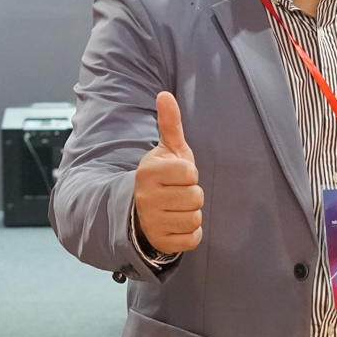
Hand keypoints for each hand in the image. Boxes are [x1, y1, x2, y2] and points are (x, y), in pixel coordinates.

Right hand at [134, 92, 202, 253]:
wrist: (141, 209)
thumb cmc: (164, 176)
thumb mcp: (168, 150)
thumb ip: (170, 123)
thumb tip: (165, 94)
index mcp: (148, 172)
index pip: (190, 174)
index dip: (189, 175)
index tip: (178, 176)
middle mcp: (146, 197)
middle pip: (195, 197)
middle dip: (192, 195)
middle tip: (178, 193)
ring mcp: (151, 222)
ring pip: (194, 218)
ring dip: (191, 214)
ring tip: (177, 208)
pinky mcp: (160, 242)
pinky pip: (192, 239)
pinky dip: (190, 233)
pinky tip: (177, 224)